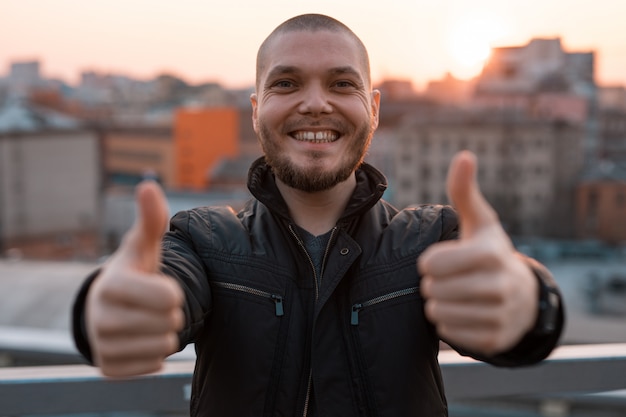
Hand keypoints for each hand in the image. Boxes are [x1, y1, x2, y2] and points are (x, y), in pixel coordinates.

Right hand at [86, 181, 183, 376]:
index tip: (161, 287)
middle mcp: (102, 319)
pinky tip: (141, 338)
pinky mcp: (109, 369)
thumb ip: (150, 219)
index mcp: (112, 285)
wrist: (106, 308)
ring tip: (147, 320)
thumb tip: (149, 185)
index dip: (173, 292)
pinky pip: (156, 366)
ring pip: (166, 346)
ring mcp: (103, 347)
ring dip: (165, 333)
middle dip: (170, 313)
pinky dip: (156, 354)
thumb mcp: (142, 246)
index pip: (169, 298)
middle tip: (152, 305)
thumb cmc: (132, 272)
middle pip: (171, 322)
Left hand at [418, 151, 537, 355]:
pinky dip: (447, 322)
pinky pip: (447, 332)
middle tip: (449, 278)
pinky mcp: (494, 340)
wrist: (523, 297)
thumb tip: (464, 155)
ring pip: (437, 312)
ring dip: (437, 302)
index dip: (430, 261)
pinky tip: (463, 311)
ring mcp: (500, 315)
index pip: (431, 264)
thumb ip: (465, 191)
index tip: (441, 259)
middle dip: (433, 283)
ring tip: (454, 293)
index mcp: (491, 254)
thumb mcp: (480, 222)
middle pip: (432, 289)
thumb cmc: (490, 252)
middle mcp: (500, 286)